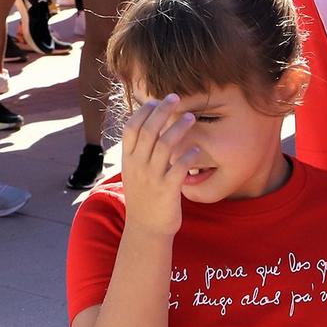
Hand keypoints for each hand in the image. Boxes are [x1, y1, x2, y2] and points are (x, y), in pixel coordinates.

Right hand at [119, 94, 199, 239]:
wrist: (146, 229)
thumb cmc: (144, 196)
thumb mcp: (134, 172)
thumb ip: (139, 151)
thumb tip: (147, 125)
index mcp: (128, 159)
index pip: (131, 127)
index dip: (143, 111)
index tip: (157, 100)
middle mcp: (137, 166)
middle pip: (148, 130)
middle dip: (162, 110)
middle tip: (176, 97)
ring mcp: (152, 178)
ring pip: (164, 146)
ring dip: (179, 128)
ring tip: (191, 117)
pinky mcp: (167, 191)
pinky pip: (178, 169)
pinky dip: (189, 156)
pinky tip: (197, 149)